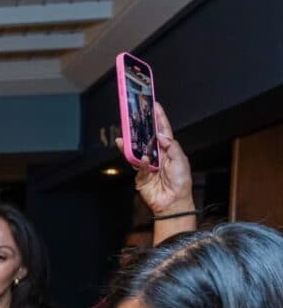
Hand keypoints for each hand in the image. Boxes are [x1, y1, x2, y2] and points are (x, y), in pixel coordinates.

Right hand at [116, 102, 193, 216]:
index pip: (162, 130)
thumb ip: (171, 147)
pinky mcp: (140, 176)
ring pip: (137, 150)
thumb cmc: (181, 182)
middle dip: (141, 127)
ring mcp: (147, 165)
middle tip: (135, 116)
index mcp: (168, 150)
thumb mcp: (181, 161)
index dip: (158, 118)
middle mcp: (157, 155)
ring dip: (132, 143)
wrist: (173, 202)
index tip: (154, 105)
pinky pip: (137, 166)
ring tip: (126, 135)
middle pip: (147, 138)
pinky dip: (140, 162)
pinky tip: (143, 159)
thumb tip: (161, 135)